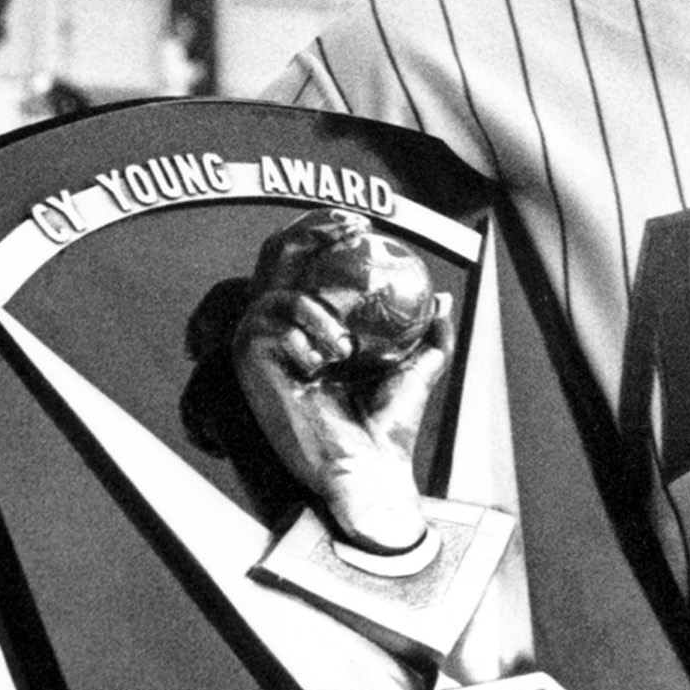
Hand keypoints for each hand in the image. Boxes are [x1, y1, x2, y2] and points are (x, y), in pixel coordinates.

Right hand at [233, 213, 453, 553]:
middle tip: (346, 229)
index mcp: (316, 327)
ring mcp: (262, 347)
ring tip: (341, 349)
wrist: (368, 467)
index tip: (362, 222)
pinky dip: (301, 340)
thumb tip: (442, 298)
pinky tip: (320, 366)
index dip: (326, 232)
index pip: (311, 266)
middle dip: (307, 233)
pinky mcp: (247, 365)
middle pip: (278, 260)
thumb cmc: (387, 426)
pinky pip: (265, 327)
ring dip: (314, 313)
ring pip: (275, 295)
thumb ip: (431, 336)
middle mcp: (285, 331)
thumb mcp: (418, 371)